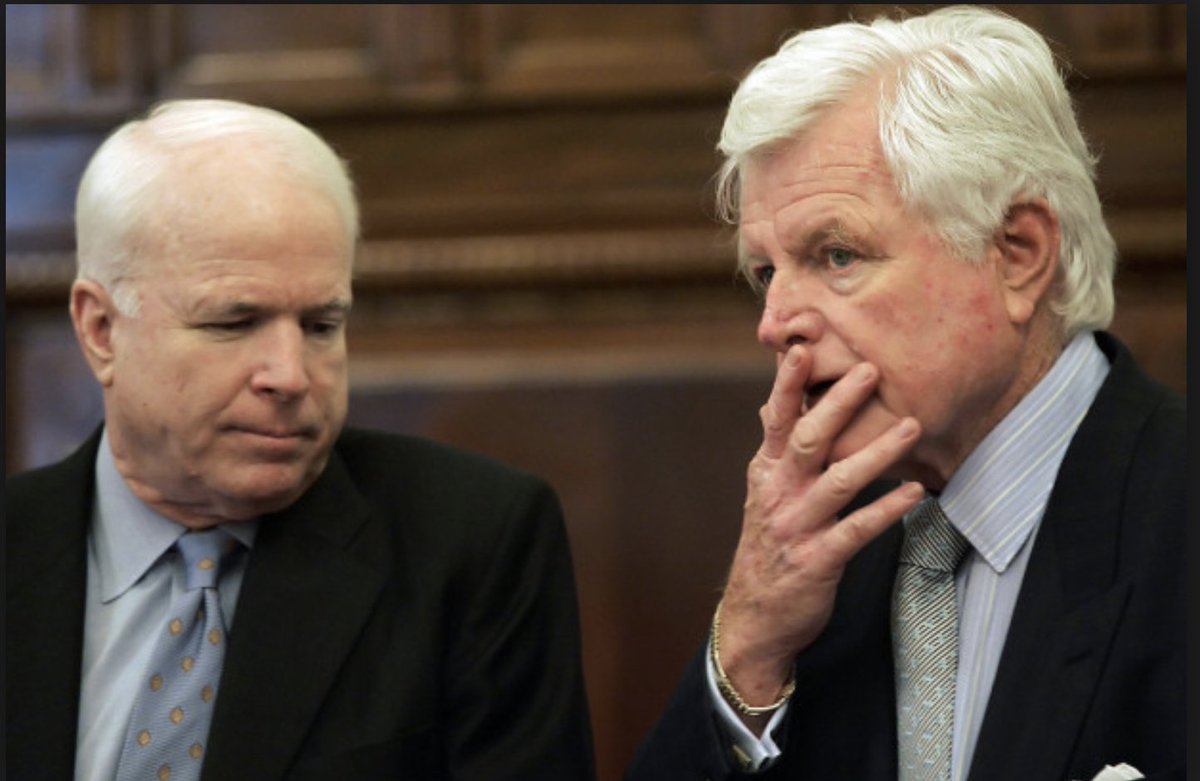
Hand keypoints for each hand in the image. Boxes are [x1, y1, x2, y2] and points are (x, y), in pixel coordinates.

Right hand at [717, 345, 924, 712]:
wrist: (754, 617)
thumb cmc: (768, 548)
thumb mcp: (763, 494)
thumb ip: (775, 451)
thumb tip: (771, 405)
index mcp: (765, 472)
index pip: (777, 419)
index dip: (788, 384)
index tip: (803, 347)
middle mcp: (777, 493)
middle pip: (809, 440)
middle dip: (839, 403)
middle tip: (870, 370)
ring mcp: (796, 527)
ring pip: (838, 481)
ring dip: (877, 452)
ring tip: (911, 427)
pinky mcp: (818, 559)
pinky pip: (858, 530)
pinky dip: (887, 509)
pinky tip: (914, 493)